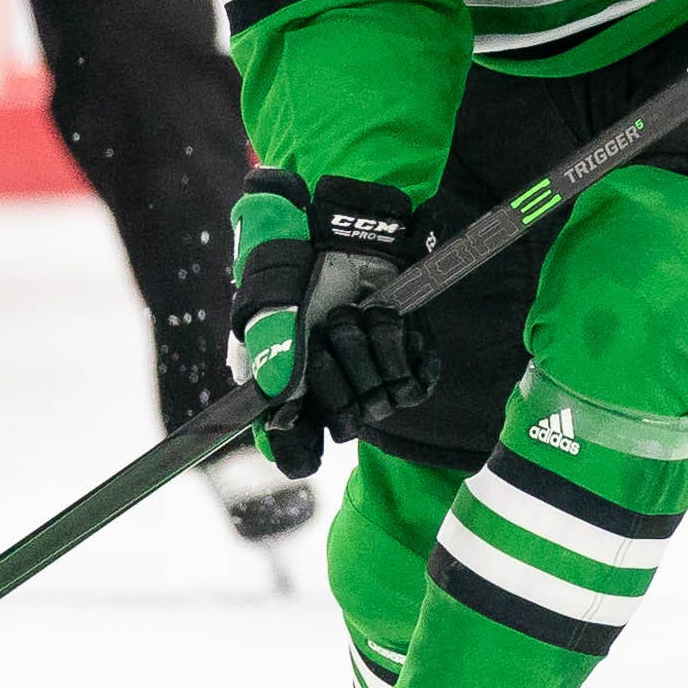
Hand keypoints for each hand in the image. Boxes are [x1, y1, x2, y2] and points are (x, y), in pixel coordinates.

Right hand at [228, 170, 436, 477]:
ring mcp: (372, 379)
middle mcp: (333, 396)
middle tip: (328, 328)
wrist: (339, 231)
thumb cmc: (295, 272)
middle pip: (348, 424)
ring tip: (356, 310)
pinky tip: (387, 316)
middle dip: (339, 372)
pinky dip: (403, 342)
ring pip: (383, 400)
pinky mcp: (408, 359)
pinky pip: (418, 381)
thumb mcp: (268, 314)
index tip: (305, 412)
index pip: (299, 456)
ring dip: (369, 344)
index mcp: (293, 396)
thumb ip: (272, 361)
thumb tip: (282, 412)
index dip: (304, 447)